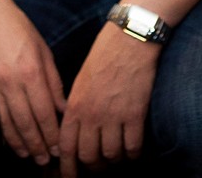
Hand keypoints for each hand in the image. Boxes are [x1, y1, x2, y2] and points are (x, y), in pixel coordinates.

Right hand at [0, 0, 65, 166]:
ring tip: (28, 154)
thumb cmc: (16, 25)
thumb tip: (62, 107)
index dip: (52, 134)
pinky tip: (7, 140)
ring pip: (6, 124)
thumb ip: (53, 81)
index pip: (44, 113)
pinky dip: (0, 131)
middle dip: (38, 145)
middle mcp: (10, 81)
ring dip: (19, 143)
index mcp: (30, 70)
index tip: (59, 147)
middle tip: (45, 159)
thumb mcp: (42, 49)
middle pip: (26, 124)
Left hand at [57, 21, 158, 176]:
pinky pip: (132, 148)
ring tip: (117, 156)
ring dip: (114, 160)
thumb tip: (75, 130)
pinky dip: (133, 154)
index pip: (66, 146)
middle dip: (93, 167)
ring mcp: (114, 115)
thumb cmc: (104, 54)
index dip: (68, 166)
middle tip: (98, 167)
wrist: (129, 38)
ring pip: (110, 156)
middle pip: (88, 157)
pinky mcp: (135, 114)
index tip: (69, 177)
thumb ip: (77, 105)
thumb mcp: (82, 79)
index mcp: (75, 104)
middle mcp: (92, 113)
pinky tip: (133, 150)